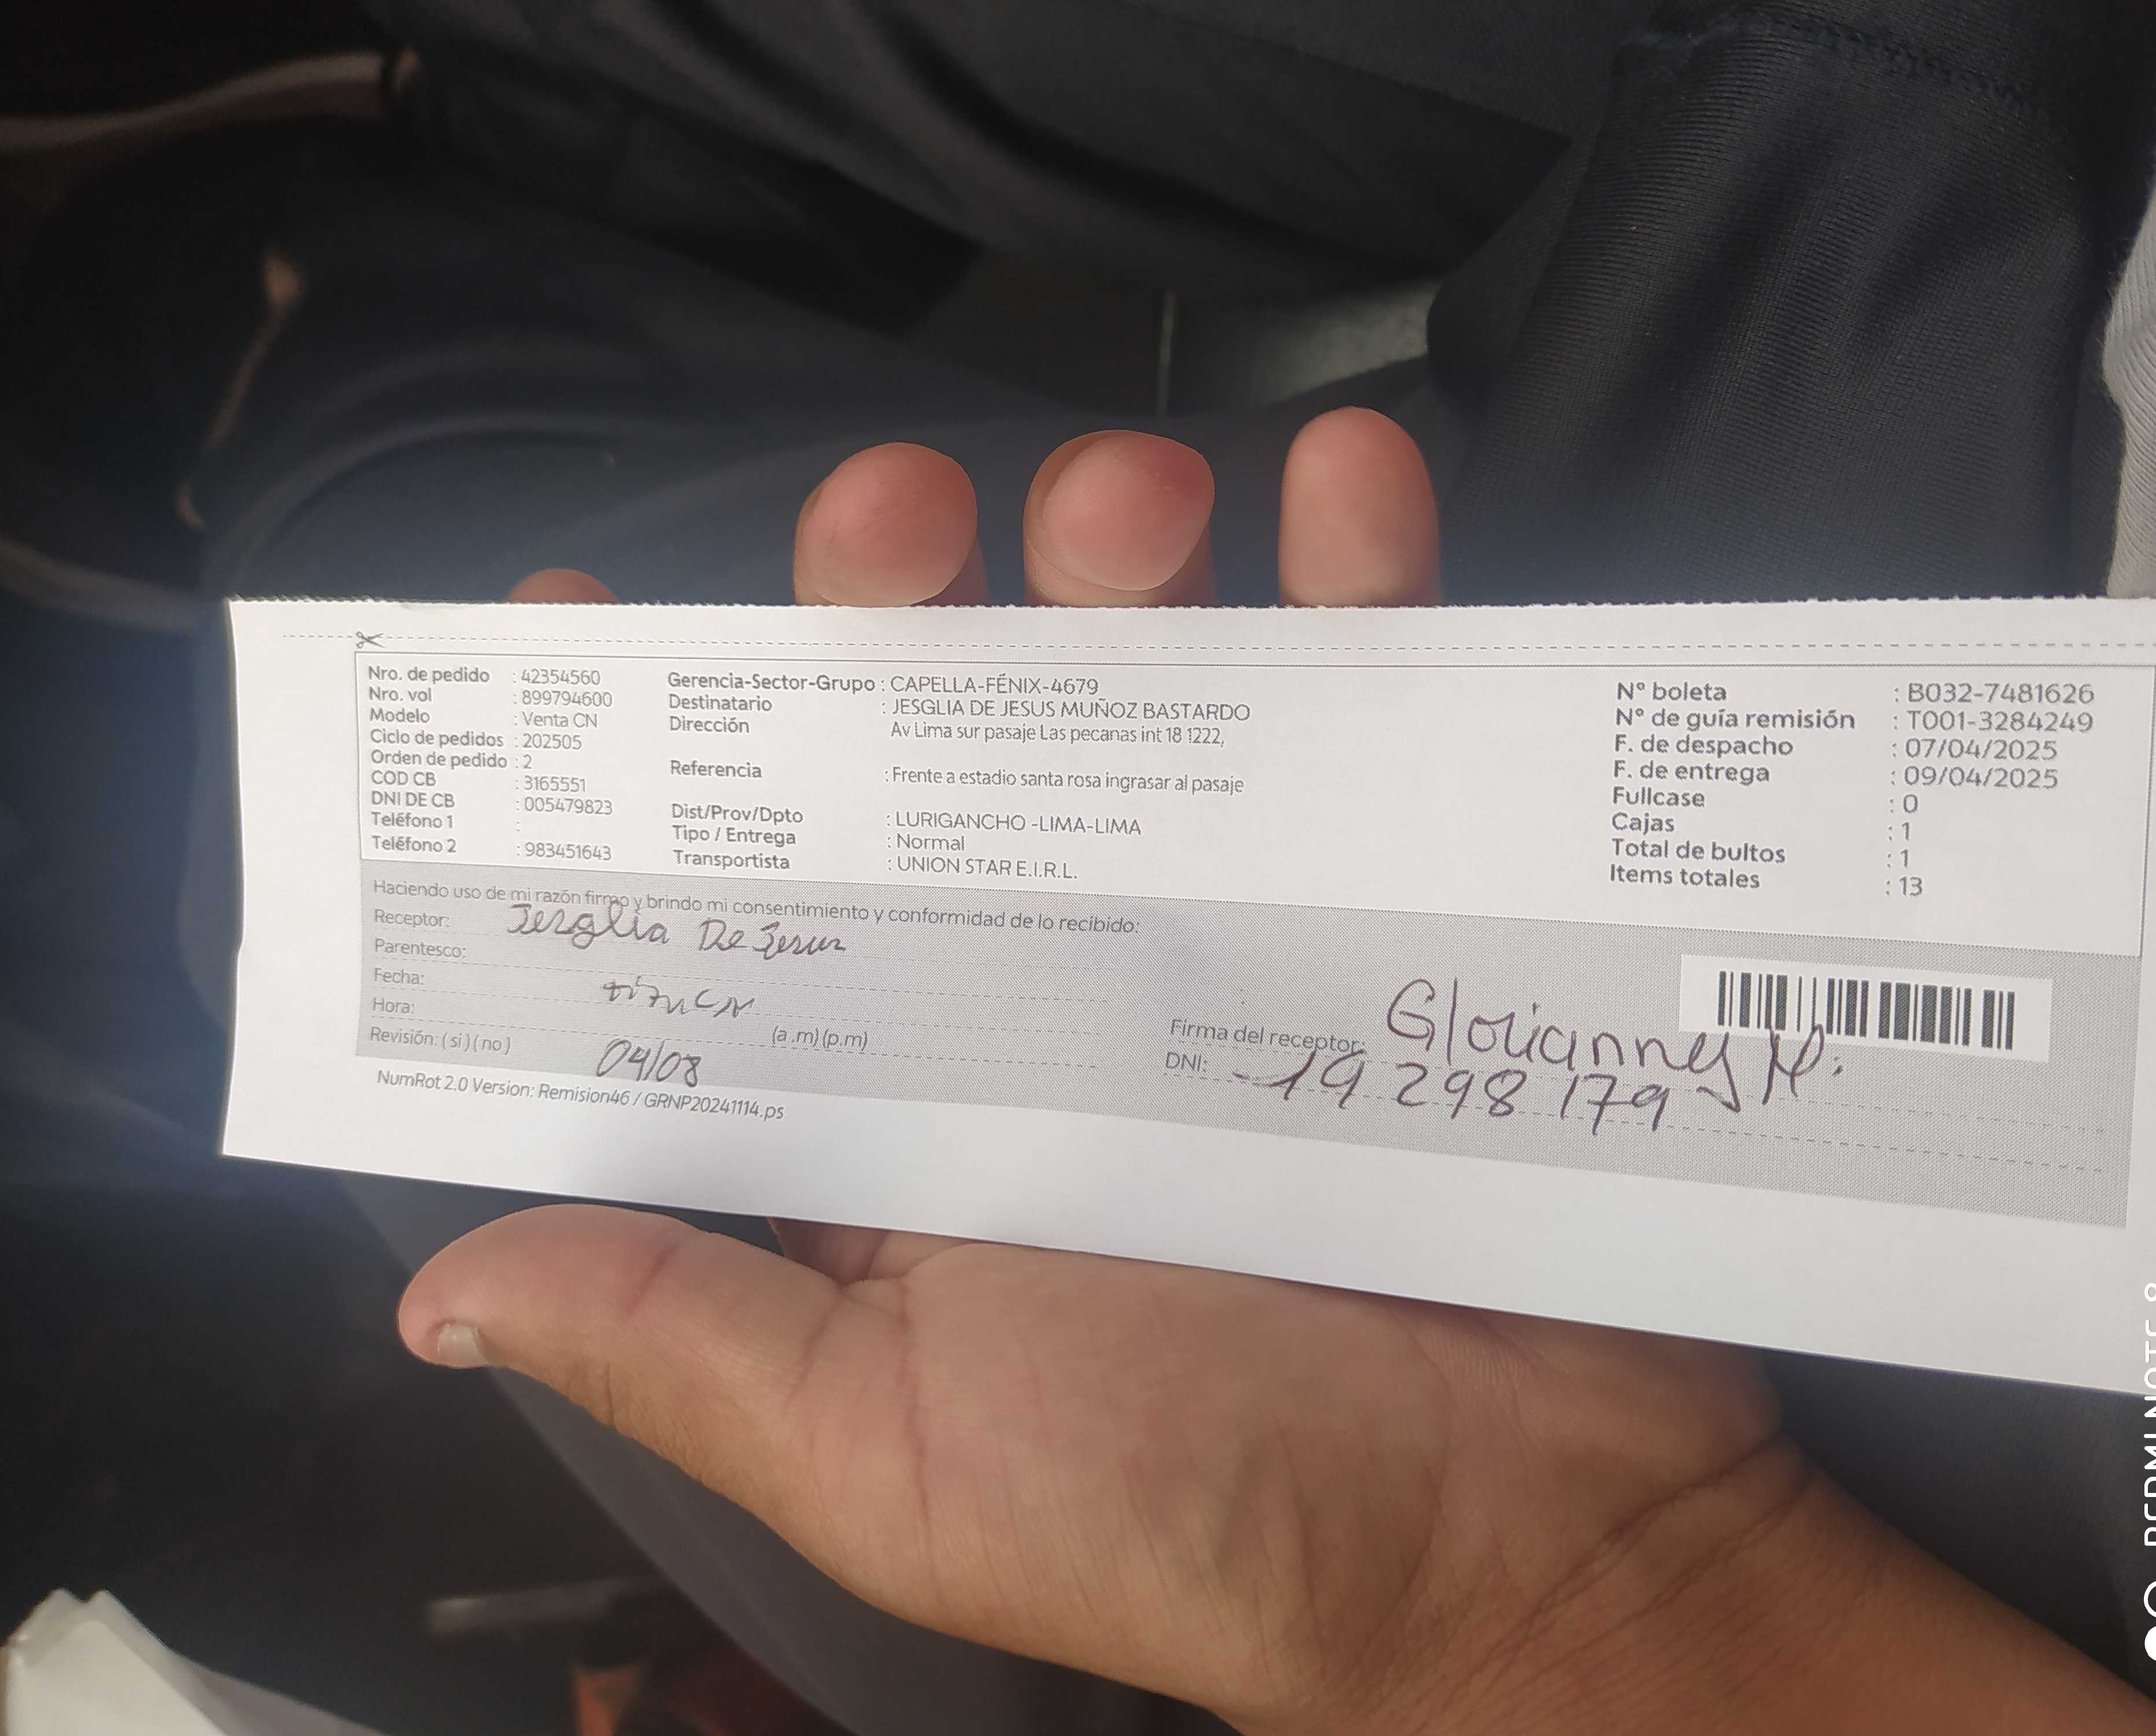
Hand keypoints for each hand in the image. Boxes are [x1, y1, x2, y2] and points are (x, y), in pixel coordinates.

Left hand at [416, 413, 2155, 1734]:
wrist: (1533, 1546)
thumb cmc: (1206, 1521)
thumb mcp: (897, 1457)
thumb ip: (686, 1344)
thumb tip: (447, 1287)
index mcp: (896, 1106)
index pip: (737, 901)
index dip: (649, 767)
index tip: (572, 633)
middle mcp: (1038, 988)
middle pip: (927, 730)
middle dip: (885, 590)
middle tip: (898, 528)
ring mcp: (1225, 923)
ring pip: (1139, 672)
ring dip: (1120, 543)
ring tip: (1135, 507)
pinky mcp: (1400, 893)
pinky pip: (1382, 699)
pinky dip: (1371, 571)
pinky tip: (1356, 488)